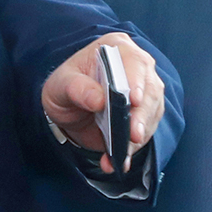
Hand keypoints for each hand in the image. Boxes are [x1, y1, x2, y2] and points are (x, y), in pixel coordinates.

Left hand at [41, 32, 162, 174]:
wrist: (70, 108)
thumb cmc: (65, 88)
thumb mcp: (60, 85)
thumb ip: (76, 88)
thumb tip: (98, 99)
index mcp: (117, 49)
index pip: (134, 62)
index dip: (136, 81)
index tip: (132, 100)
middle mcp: (138, 68)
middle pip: (149, 90)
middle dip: (141, 115)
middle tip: (134, 135)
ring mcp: (146, 92)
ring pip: (151, 113)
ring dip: (138, 137)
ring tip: (120, 155)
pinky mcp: (145, 115)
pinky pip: (144, 133)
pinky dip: (131, 150)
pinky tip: (117, 161)